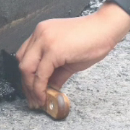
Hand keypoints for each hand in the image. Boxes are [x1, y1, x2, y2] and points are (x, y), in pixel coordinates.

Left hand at [15, 1, 129, 108]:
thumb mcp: (69, 57)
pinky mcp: (53, 50)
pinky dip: (40, 88)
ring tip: (39, 101)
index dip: (27, 76)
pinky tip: (46, 96)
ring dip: (31, 88)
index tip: (32, 90)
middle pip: (22, 62)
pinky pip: (41, 73)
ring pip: (27, 68)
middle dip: (26, 84)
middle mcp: (40, 34)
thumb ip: (56, 72)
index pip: (25, 56)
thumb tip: (49, 88)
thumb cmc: (92, 39)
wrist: (107, 28)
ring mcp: (45, 40)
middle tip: (34, 100)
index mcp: (42, 32)